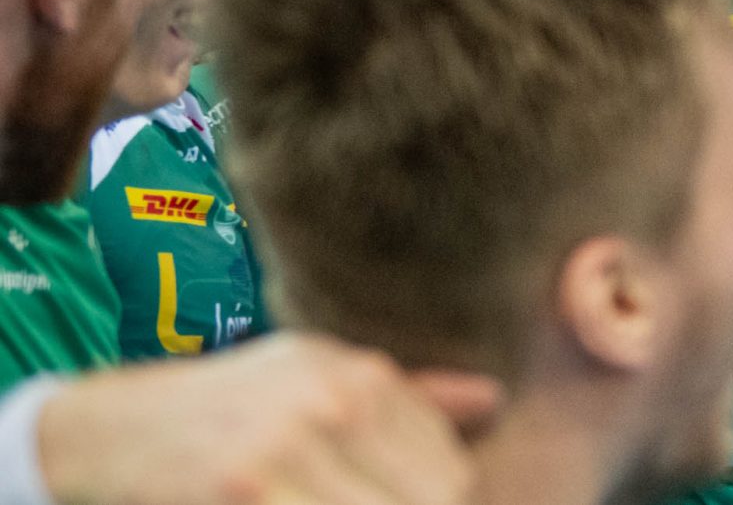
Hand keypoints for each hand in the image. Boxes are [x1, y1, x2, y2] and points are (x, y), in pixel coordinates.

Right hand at [39, 333, 503, 504]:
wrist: (104, 431)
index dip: (440, 503)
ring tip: (335, 500)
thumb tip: (492, 400)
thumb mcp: (311, 377)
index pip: (451, 472)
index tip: (403, 498)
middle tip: (365, 501)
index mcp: (358, 375)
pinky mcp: (245, 489)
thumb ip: (405, 399)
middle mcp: (333, 403)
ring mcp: (289, 447)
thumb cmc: (225, 407)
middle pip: (432, 498)